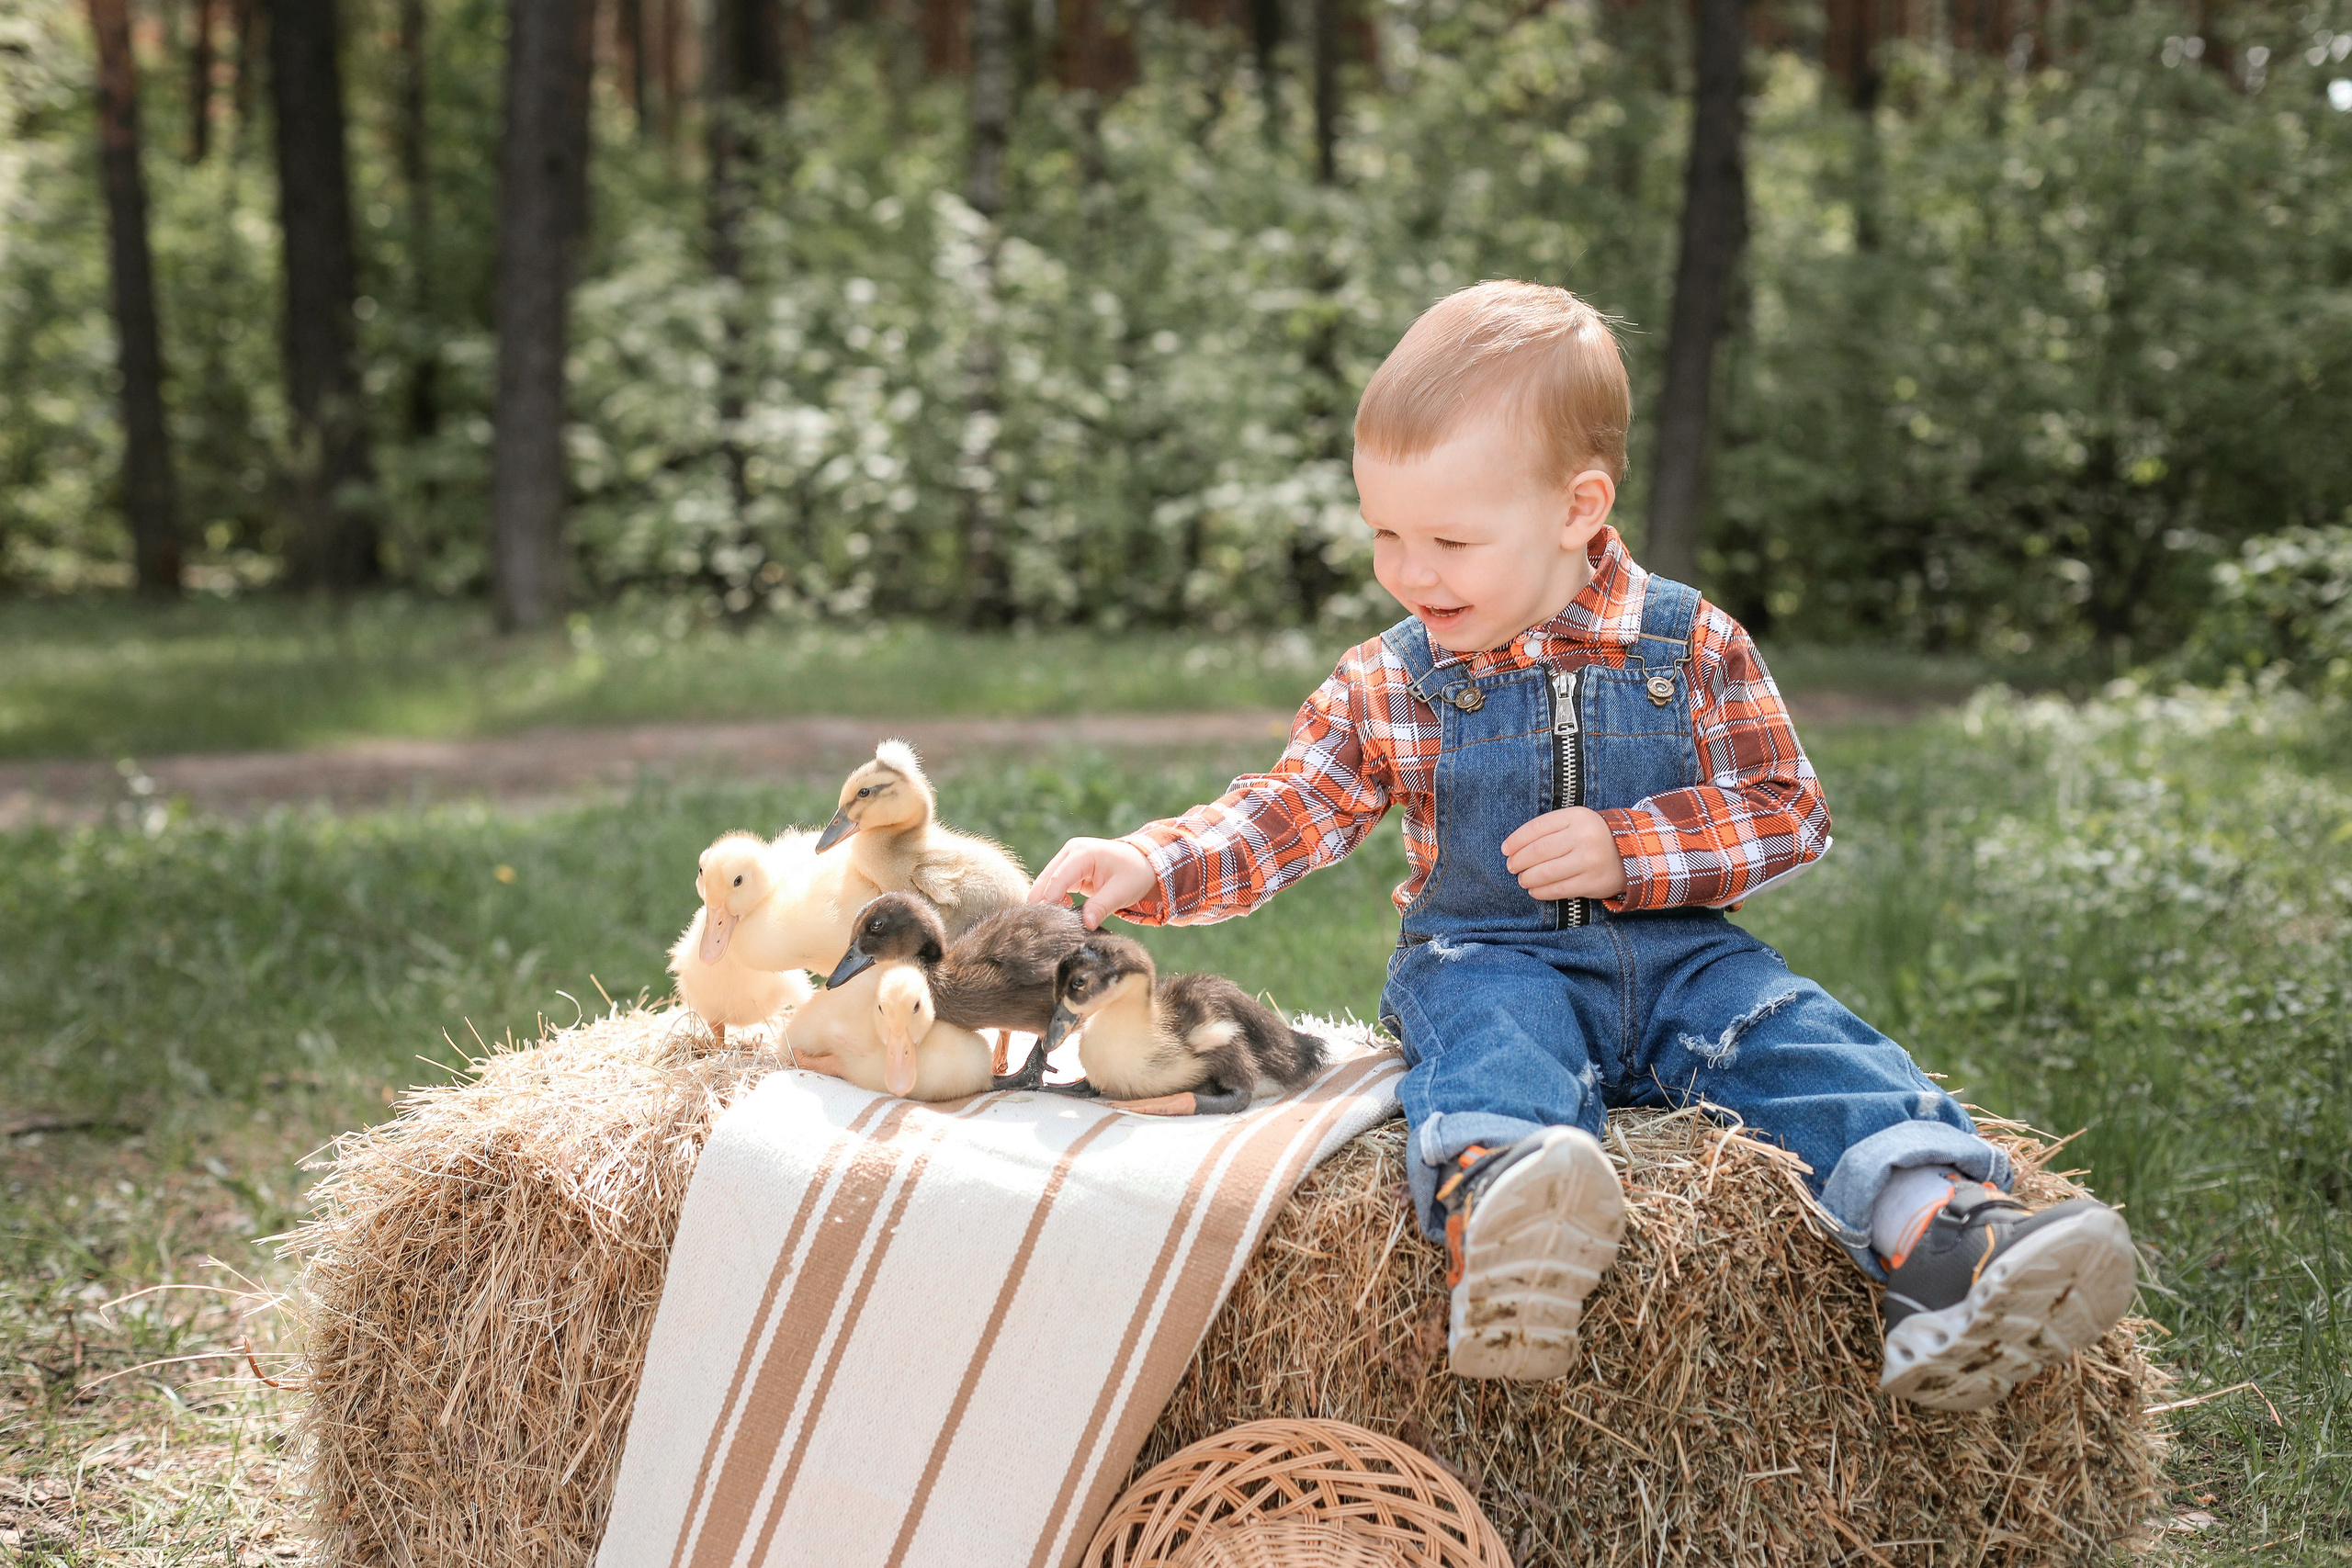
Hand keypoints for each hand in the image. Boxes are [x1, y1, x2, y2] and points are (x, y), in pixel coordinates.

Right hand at [1029, 837, 1156, 929]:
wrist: (1144, 864)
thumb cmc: (1135, 874)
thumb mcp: (1121, 891)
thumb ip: (1100, 907)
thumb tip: (1085, 925)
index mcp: (1083, 853)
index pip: (1058, 879)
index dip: (1049, 901)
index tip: (1046, 922)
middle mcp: (1071, 852)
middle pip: (1046, 879)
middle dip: (1042, 902)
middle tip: (1040, 928)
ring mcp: (1068, 859)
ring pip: (1046, 883)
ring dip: (1046, 902)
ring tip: (1050, 924)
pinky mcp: (1069, 869)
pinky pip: (1054, 885)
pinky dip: (1053, 899)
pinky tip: (1062, 913)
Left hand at [1500, 807, 1626, 901]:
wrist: (1633, 853)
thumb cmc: (1594, 837)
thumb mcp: (1577, 822)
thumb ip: (1550, 829)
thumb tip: (1514, 847)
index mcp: (1577, 816)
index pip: (1537, 827)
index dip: (1516, 840)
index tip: (1505, 849)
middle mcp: (1583, 837)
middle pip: (1539, 851)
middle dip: (1519, 861)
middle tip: (1511, 866)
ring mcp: (1589, 861)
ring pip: (1546, 872)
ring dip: (1528, 877)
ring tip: (1522, 879)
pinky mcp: (1592, 883)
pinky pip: (1559, 889)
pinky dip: (1542, 891)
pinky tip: (1535, 890)